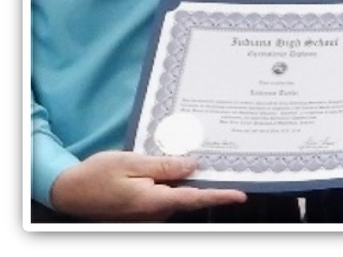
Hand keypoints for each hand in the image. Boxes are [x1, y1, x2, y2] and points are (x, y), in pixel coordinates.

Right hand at [50, 150, 246, 221]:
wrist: (70, 192)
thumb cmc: (98, 175)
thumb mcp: (132, 163)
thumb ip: (164, 166)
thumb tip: (193, 166)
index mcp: (154, 202)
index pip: (195, 199)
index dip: (219, 197)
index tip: (240, 196)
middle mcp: (155, 212)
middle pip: (189, 197)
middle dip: (209, 183)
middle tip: (229, 164)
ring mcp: (148, 213)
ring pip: (178, 195)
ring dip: (191, 181)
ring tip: (209, 160)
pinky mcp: (142, 209)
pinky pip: (166, 195)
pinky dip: (176, 183)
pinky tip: (180, 166)